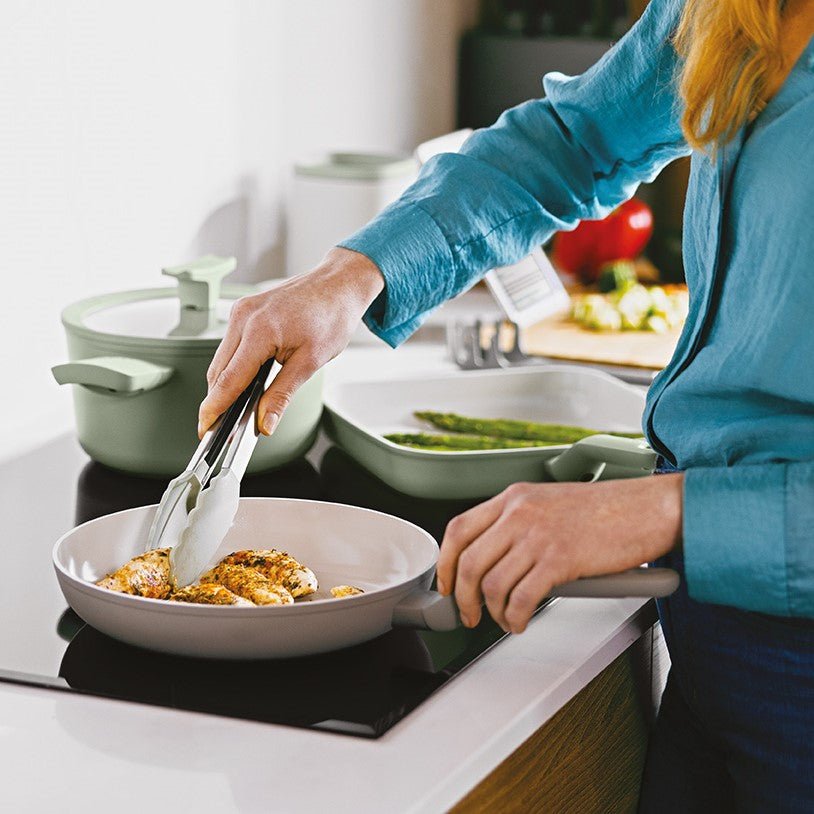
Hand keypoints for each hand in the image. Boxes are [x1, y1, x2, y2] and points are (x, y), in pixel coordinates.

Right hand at [198, 248, 384, 436]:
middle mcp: (244, 317)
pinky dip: (233, 366)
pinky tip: (243, 381)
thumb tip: (266, 423)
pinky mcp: (245, 310)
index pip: (228, 380)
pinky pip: (230, 344)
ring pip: (221, 358)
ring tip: (233, 409)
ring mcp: (242, 311)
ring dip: (224, 384)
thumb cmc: (331, 315)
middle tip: (220, 428)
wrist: (339, 284)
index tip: (205, 428)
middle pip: (218, 371)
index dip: (214, 408)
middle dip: (217, 401)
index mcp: (260, 330)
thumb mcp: (310, 362)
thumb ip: (282, 394)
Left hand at [436, 474, 682, 633]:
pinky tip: (521, 621)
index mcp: (513, 497)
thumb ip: (517, 524)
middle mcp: (519, 513)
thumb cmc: (605, 510)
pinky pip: (520, 598)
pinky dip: (515, 618)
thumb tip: (492, 560)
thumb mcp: (549, 503)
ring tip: (503, 621)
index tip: (446, 585)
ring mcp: (538, 535)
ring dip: (491, 612)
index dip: (445, 563)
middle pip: (468, 561)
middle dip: (462, 597)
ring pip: (491, 584)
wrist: (646, 508)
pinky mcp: (559, 560)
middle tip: (469, 614)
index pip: (459, 529)